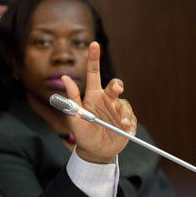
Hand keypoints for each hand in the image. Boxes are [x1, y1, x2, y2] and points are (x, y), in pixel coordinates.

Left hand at [61, 41, 136, 163]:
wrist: (94, 152)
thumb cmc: (82, 133)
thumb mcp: (74, 117)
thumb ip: (72, 98)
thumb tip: (65, 78)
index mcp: (93, 96)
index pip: (94, 73)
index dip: (94, 58)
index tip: (94, 44)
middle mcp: (106, 100)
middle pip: (114, 86)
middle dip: (116, 86)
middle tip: (116, 89)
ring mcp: (117, 110)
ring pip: (124, 103)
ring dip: (123, 112)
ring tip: (120, 123)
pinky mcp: (127, 121)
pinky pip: (130, 118)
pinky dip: (129, 123)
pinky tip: (125, 129)